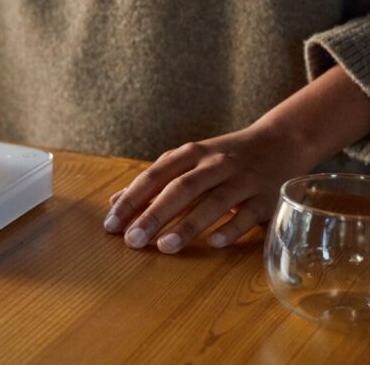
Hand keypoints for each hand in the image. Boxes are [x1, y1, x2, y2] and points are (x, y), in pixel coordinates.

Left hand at [103, 65, 369, 253]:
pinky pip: (247, 214)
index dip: (132, 198)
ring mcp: (242, 180)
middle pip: (181, 188)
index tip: (111, 223)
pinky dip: (230, 228)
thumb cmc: (223, 157)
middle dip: (154, 215)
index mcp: (191, 153)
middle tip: (132, 240)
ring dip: (188, 225)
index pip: (155, 175)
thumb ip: (154, 182)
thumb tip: (116, 202)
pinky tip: (213, 243)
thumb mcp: (188, 161)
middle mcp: (215, 164)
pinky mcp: (266, 198)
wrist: (280, 143)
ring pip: (213, 202)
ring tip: (164, 247)